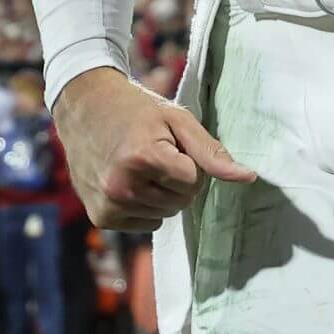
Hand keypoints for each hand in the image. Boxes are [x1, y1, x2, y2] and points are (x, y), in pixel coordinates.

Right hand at [53, 67, 254, 232]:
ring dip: (162, 194)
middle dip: (177, 180)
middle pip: (181, 202)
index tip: (171, 144)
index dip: (189, 162)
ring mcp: (109, 205)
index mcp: (142, 157)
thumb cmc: (136, 110)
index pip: (193, 182)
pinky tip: (129, 181)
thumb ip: (211, 152)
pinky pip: (146, 224)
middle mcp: (122, 186)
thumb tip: (248, 178)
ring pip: (166, 215)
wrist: (84, 108)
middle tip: (156, 153)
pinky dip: (145, 206)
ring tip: (141, 165)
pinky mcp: (100, 218)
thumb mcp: (176, 120)